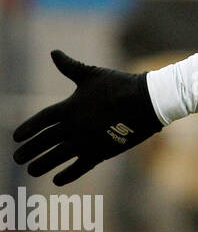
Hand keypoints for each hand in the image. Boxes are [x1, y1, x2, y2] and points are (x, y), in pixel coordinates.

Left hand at [11, 50, 162, 185]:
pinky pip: (79, 167)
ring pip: (56, 157)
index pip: (40, 121)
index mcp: (69, 107)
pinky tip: (57, 179)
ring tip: (31, 170)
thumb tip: (53, 52)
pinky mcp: (101, 152)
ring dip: (41, 165)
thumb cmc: (120, 84)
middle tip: (17, 158)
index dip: (26, 129)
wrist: (147, 101)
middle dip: (28, 151)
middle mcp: (73, 126)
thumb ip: (70, 66)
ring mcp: (86, 141)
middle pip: (43, 142)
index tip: (16, 138)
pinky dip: (67, 175)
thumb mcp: (92, 74)